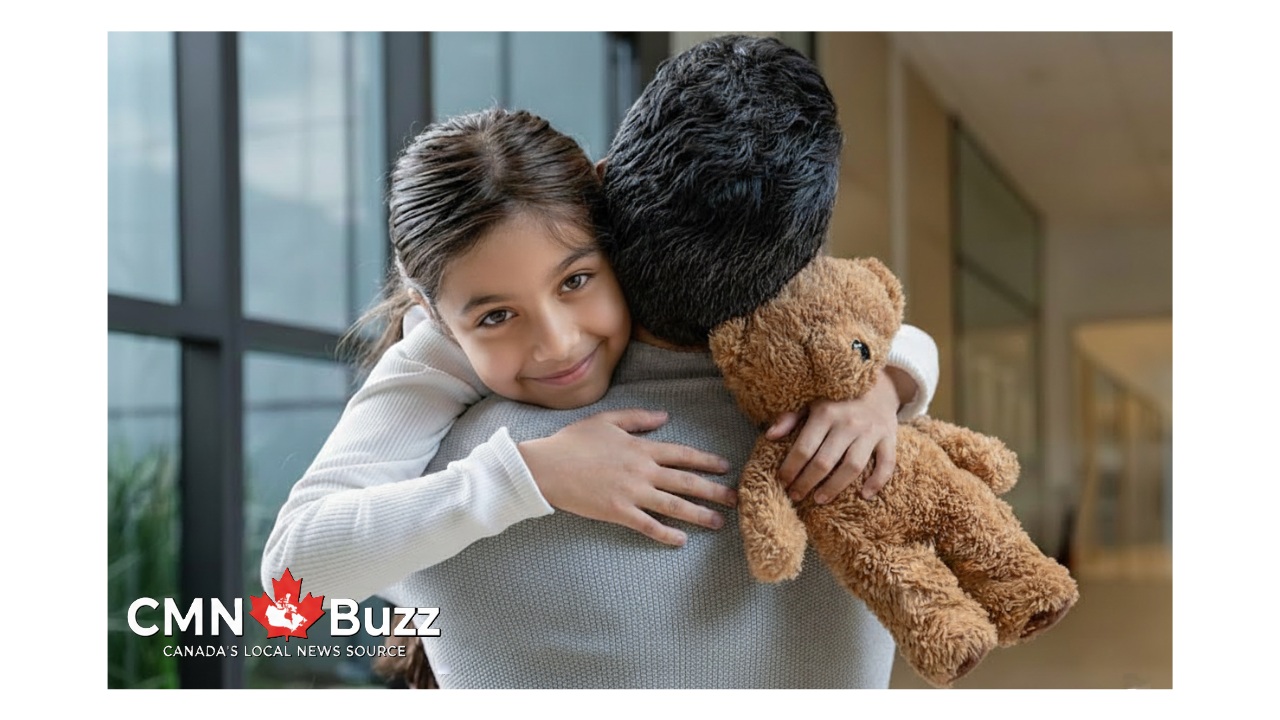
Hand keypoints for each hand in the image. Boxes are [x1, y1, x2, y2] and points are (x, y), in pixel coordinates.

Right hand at [517, 409, 736, 546]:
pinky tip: (682, 540)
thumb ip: (639, 419)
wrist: (547, 467)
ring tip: (719, 522)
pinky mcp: (618, 512)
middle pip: (686, 482)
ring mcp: (632, 493)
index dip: (706, 461)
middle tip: (736, 499)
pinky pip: (648, 526)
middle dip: (714, 490)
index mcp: (641, 448)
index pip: (682, 454)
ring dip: (699, 514)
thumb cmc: (573, 442)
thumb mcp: (608, 420)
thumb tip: (665, 417)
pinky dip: (667, 534)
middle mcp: (642, 471)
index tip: (726, 467)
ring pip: (674, 506)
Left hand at [765, 368, 904, 502]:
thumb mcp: (812, 401)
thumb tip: (770, 436)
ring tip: (820, 499)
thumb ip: (790, 418)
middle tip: (796, 496)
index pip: (804, 448)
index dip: (790, 469)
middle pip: (824, 462)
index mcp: (825, 413)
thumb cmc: (838, 397)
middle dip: (806, 482)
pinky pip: (886, 464)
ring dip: (835, 487)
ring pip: (852, 467)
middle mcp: (848, 423)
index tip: (782, 482)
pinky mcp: (889, 438)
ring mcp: (871, 432)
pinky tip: (864, 496)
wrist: (879, 384)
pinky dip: (877, 482)